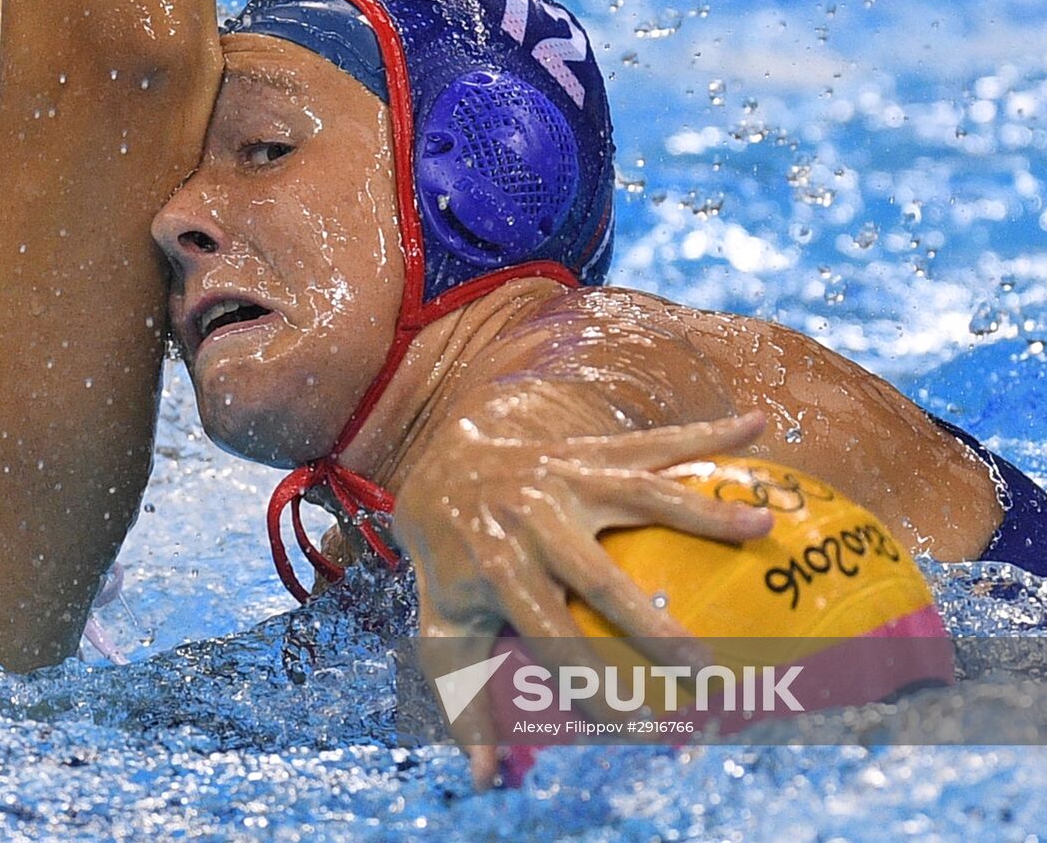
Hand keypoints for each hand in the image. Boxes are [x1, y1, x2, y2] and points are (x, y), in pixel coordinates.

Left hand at [391, 410, 771, 789]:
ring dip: (701, 507)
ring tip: (763, 522)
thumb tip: (486, 777)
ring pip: (636, 491)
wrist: (439, 462)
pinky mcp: (588, 448)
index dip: (590, 683)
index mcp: (498, 566)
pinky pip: (651, 441)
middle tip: (704, 664)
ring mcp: (561, 475)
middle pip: (596, 574)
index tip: (639, 727)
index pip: (548, 637)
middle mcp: (531, 518)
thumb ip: (463, 697)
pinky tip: (757, 424)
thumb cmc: (451, 561)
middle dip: (650, 621)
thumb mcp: (443, 625)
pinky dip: (706, 432)